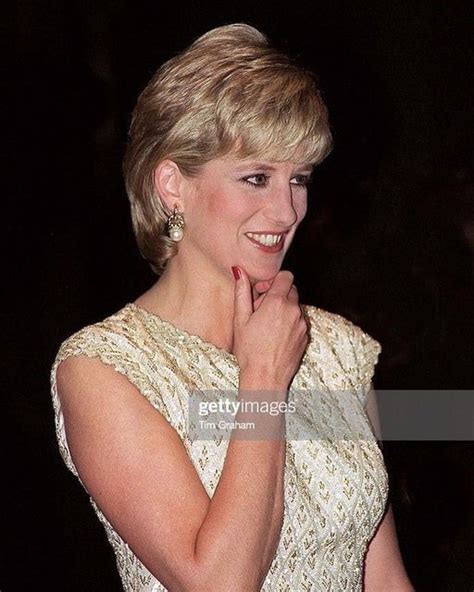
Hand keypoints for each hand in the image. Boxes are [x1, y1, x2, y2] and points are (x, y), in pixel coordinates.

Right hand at [231, 266, 308, 389]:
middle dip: (277, 295)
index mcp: (277, 303)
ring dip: (283, 309)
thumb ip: (242, 292)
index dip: (273, 280)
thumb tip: (239, 272)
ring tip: (267, 326)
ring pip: (295, 306)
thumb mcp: (240, 319)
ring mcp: (302, 324)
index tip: (262, 292)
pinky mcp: (306, 336)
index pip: (286, 276)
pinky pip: (299, 321)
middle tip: (261, 310)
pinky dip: (290, 323)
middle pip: (291, 290)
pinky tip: (276, 336)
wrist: (266, 378)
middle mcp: (294, 311)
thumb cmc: (249, 351)